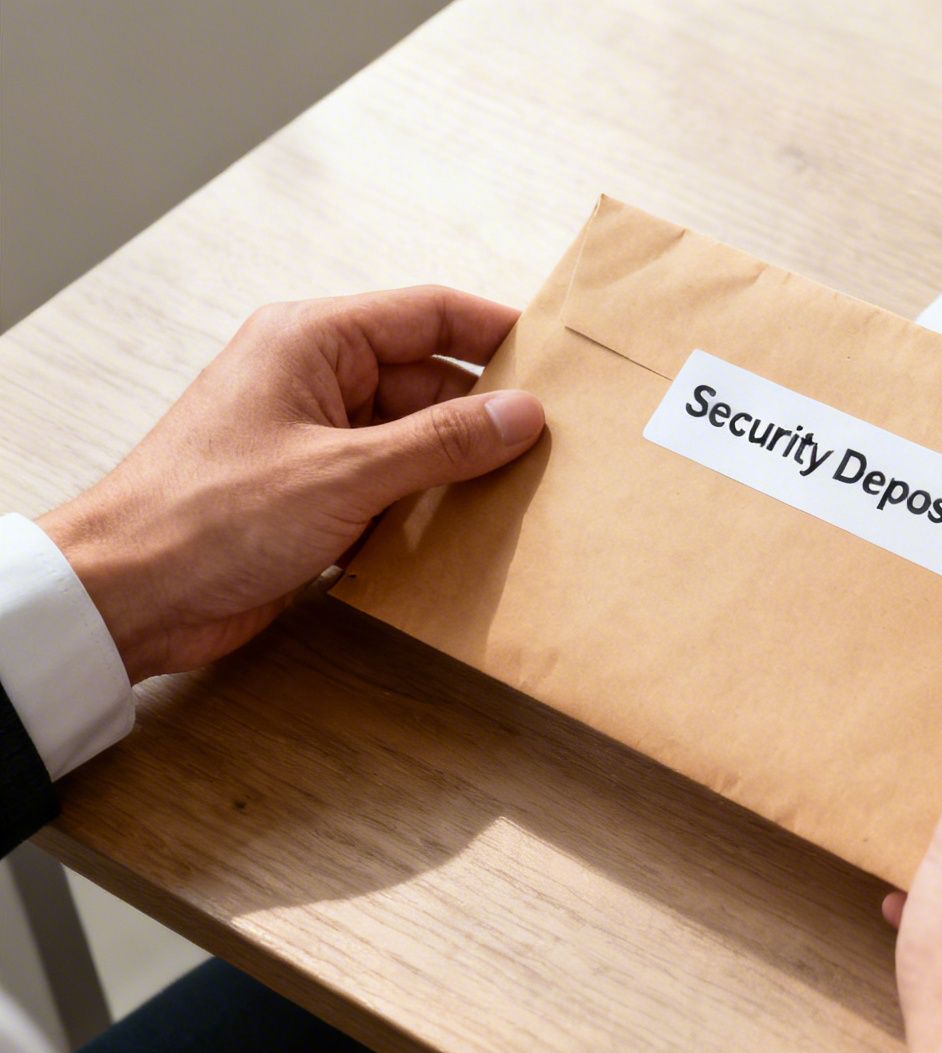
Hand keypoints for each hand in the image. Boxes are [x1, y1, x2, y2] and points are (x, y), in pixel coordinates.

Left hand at [38, 287, 543, 681]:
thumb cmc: (206, 516)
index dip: (497, 332)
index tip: (559, 358)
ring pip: (414, 441)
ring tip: (520, 494)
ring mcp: (313, 440)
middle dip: (486, 416)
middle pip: (428, 382)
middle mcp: (313, 381)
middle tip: (552, 446)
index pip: (427, 314)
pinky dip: (424, 510)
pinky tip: (464, 537)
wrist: (128, 596)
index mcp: (311, 342)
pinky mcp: (312, 496)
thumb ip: (440, 442)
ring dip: (457, 471)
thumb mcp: (343, 473)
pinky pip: (391, 488)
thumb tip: (521, 414)